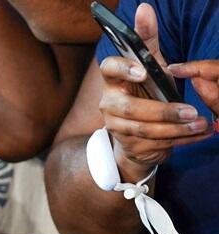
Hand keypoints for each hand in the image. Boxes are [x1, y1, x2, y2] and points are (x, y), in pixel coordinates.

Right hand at [97, 4, 211, 180]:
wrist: (136, 134)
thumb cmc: (145, 92)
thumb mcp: (150, 65)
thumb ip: (147, 39)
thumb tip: (144, 8)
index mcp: (113, 81)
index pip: (108, 69)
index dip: (123, 70)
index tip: (144, 71)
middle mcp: (109, 104)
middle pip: (131, 109)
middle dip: (163, 111)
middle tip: (191, 111)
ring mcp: (116, 127)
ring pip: (145, 130)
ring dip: (176, 128)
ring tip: (200, 124)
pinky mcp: (128, 145)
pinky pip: (154, 144)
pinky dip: (178, 140)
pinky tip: (195, 135)